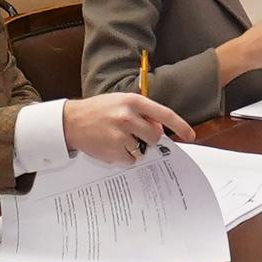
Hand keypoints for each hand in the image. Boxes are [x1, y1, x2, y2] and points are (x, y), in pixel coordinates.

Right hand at [56, 91, 190, 165]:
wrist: (71, 121)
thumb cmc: (97, 110)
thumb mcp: (120, 102)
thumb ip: (142, 112)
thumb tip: (160, 128)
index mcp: (132, 101)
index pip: (164, 114)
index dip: (180, 126)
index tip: (190, 135)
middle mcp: (128, 117)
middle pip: (155, 136)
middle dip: (148, 138)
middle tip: (134, 134)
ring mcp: (120, 135)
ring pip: (142, 149)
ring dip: (133, 147)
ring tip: (116, 138)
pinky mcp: (113, 151)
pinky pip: (130, 160)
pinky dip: (123, 156)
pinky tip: (111, 146)